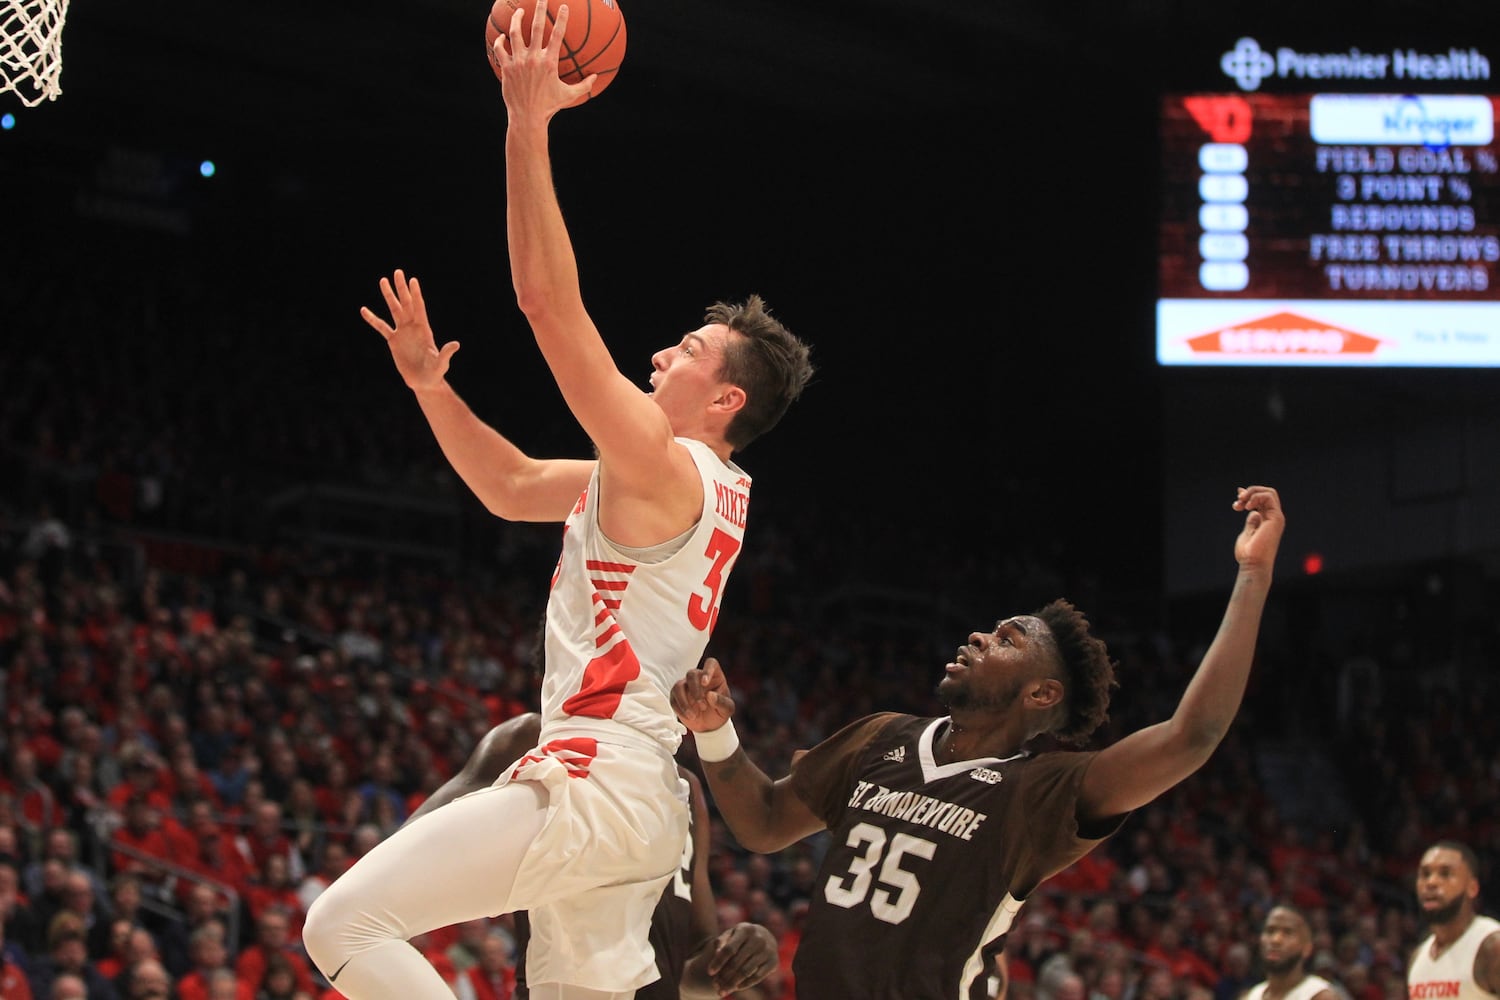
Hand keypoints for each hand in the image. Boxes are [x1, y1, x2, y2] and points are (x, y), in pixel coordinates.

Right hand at [361, 269, 459, 391]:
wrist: (424, 382)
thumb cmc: (435, 373)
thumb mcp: (441, 364)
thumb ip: (446, 354)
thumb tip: (455, 344)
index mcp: (424, 330)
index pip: (419, 308)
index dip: (416, 295)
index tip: (412, 280)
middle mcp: (413, 327)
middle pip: (406, 304)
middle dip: (402, 289)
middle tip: (397, 272)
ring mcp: (403, 333)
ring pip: (394, 310)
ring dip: (389, 296)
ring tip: (382, 280)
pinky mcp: (393, 341)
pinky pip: (381, 327)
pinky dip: (373, 319)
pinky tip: (364, 310)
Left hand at [491, 0, 595, 117]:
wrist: (528, 117)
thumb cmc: (549, 107)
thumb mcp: (569, 95)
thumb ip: (584, 85)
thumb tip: (596, 77)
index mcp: (549, 62)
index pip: (557, 34)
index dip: (561, 18)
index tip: (563, 6)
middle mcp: (533, 58)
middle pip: (536, 26)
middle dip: (540, 8)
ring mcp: (518, 61)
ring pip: (515, 33)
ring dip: (517, 19)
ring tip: (519, 12)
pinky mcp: (506, 68)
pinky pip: (501, 48)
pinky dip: (501, 40)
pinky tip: (503, 36)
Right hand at [670, 657, 735, 733]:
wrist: (710, 725)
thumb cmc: (720, 712)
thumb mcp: (727, 710)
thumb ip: (722, 702)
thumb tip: (710, 695)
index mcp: (715, 675)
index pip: (710, 663)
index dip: (707, 670)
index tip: (705, 682)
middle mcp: (699, 677)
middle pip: (691, 674)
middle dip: (695, 691)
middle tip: (703, 707)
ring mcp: (686, 685)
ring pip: (678, 686)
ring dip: (685, 702)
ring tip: (694, 715)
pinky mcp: (676, 696)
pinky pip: (674, 699)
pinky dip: (680, 709)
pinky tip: (689, 717)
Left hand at [705, 922, 778, 995]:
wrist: (765, 936)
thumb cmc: (742, 937)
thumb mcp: (732, 934)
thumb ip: (722, 941)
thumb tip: (716, 953)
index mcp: (745, 929)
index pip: (729, 949)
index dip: (718, 961)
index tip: (709, 972)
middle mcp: (758, 939)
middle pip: (736, 962)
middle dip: (724, 976)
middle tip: (715, 986)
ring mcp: (768, 950)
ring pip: (746, 971)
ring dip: (732, 983)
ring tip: (722, 991)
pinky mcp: (773, 962)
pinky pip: (757, 977)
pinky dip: (745, 984)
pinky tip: (736, 988)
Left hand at [1231, 485, 1283, 570]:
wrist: (1253, 564)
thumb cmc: (1248, 554)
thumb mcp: (1247, 533)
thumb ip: (1250, 521)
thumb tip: (1251, 511)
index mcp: (1267, 521)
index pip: (1262, 500)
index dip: (1250, 494)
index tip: (1237, 497)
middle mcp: (1274, 518)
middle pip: (1267, 493)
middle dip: (1250, 492)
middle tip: (1237, 500)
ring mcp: (1276, 518)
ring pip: (1269, 492)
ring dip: (1252, 493)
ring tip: (1240, 504)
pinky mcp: (1276, 518)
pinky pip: (1269, 497)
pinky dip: (1255, 497)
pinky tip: (1246, 507)